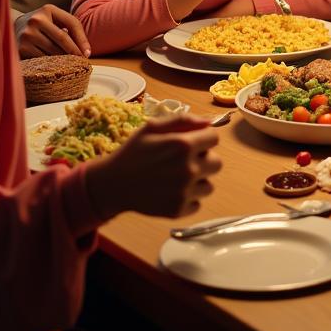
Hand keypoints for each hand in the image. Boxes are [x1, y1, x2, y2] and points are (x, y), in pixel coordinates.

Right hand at [15, 5, 89, 58]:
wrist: (10, 28)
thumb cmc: (41, 25)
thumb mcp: (54, 20)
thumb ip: (71, 29)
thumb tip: (86, 51)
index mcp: (48, 9)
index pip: (72, 23)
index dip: (82, 39)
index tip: (88, 53)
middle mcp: (36, 20)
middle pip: (62, 38)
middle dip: (74, 51)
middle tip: (82, 61)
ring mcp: (27, 34)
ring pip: (53, 50)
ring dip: (64, 59)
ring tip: (70, 64)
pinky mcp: (21, 48)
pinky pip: (42, 59)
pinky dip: (51, 63)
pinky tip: (55, 66)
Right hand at [86, 115, 220, 219]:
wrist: (113, 184)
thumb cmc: (133, 152)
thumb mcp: (153, 127)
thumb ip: (183, 120)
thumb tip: (208, 122)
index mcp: (184, 145)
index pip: (214, 138)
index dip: (203, 139)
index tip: (191, 143)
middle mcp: (188, 169)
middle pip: (217, 163)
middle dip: (204, 159)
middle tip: (184, 161)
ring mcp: (184, 192)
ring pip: (209, 185)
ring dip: (198, 181)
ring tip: (177, 177)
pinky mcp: (179, 209)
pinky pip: (197, 203)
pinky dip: (188, 198)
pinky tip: (171, 191)